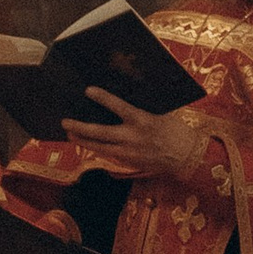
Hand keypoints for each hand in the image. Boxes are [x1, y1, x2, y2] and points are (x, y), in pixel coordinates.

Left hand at [61, 89, 208, 180]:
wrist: (187, 156)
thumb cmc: (176, 130)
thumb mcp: (162, 113)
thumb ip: (142, 107)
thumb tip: (125, 97)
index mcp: (143, 120)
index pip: (118, 107)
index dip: (102, 98)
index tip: (88, 90)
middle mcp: (133, 137)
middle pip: (100, 133)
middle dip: (80, 128)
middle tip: (65, 122)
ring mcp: (129, 153)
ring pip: (100, 148)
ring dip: (83, 141)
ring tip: (70, 135)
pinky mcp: (129, 163)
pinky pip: (109, 155)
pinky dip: (97, 149)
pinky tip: (88, 145)